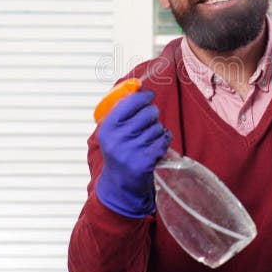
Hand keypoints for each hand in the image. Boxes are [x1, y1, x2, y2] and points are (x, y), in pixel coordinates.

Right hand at [95, 90, 170, 216]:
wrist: (119, 185)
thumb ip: (121, 110)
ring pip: (158, 127)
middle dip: (152, 115)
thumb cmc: (119, 152)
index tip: (148, 94)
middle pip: (148, 112)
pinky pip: (164, 140)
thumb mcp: (112, 132)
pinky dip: (164, 140)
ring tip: (148, 140)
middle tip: (148, 123)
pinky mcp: (145, 161)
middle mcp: (117, 138)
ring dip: (157, 131)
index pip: (129, 102)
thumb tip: (138, 86)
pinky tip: (157, 146)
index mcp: (107, 128)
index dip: (143, 96)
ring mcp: (131, 151)